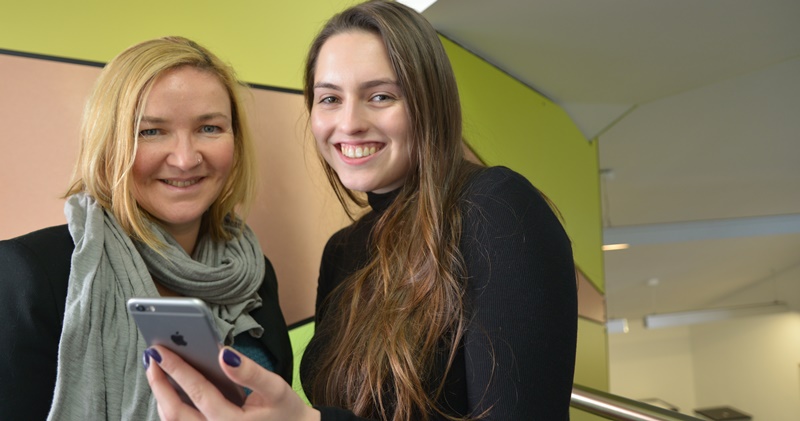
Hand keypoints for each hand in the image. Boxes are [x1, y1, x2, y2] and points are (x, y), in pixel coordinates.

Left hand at [145, 345, 319, 420]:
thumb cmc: (285, 412)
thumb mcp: (276, 389)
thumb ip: (250, 372)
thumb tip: (223, 354)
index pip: (197, 392)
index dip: (176, 369)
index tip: (160, 350)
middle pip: (174, 412)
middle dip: (158, 383)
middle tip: (151, 357)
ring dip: (161, 395)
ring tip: (157, 370)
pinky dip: (171, 407)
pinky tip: (170, 389)